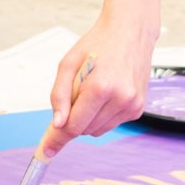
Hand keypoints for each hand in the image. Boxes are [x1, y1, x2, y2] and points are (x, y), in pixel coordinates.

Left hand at [41, 10, 157, 155]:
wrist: (131, 31)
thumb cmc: (96, 44)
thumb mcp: (68, 63)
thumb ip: (59, 95)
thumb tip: (57, 125)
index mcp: (100, 87)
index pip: (74, 125)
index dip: (57, 139)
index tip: (46, 152)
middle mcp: (120, 99)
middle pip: (84, 130)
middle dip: (73, 120)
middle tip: (74, 95)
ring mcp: (132, 105)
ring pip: (97, 130)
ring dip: (87, 118)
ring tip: (92, 89)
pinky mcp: (139, 109)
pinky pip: (111, 123)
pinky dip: (101, 114)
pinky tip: (106, 92)